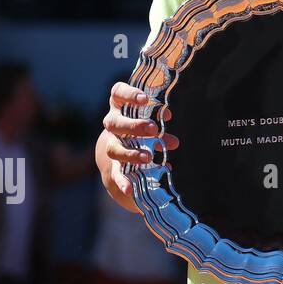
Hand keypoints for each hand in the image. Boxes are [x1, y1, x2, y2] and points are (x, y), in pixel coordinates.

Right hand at [97, 82, 179, 213]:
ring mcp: (111, 144)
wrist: (125, 147)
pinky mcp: (113, 165)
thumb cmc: (144, 124)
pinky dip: (123, 182)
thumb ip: (160, 121)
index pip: (117, 93)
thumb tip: (171, 131)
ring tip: (149, 157)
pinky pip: (115, 174)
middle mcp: (112, 124)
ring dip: (131, 153)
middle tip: (154, 130)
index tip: (145, 99)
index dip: (129, 94)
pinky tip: (130, 190)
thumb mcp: (152, 118)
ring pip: (114, 148)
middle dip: (134, 126)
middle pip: (115, 123)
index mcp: (120, 106)